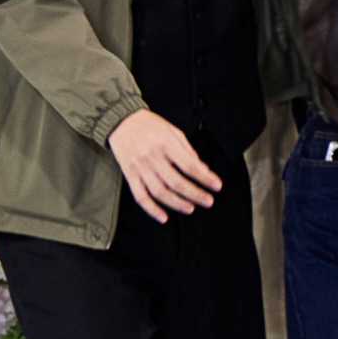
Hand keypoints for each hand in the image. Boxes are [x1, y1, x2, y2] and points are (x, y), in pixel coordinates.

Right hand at [106, 109, 221, 221]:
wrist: (121, 122)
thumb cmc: (150, 125)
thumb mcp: (173, 131)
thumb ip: (188, 150)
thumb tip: (203, 168)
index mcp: (166, 144)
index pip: (190, 165)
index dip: (205, 178)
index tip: (216, 185)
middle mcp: (152, 157)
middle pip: (176, 182)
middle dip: (194, 194)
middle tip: (208, 201)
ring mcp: (140, 168)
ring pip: (159, 192)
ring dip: (176, 203)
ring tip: (190, 208)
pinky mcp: (129, 175)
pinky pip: (140, 196)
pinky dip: (151, 209)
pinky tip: (163, 216)